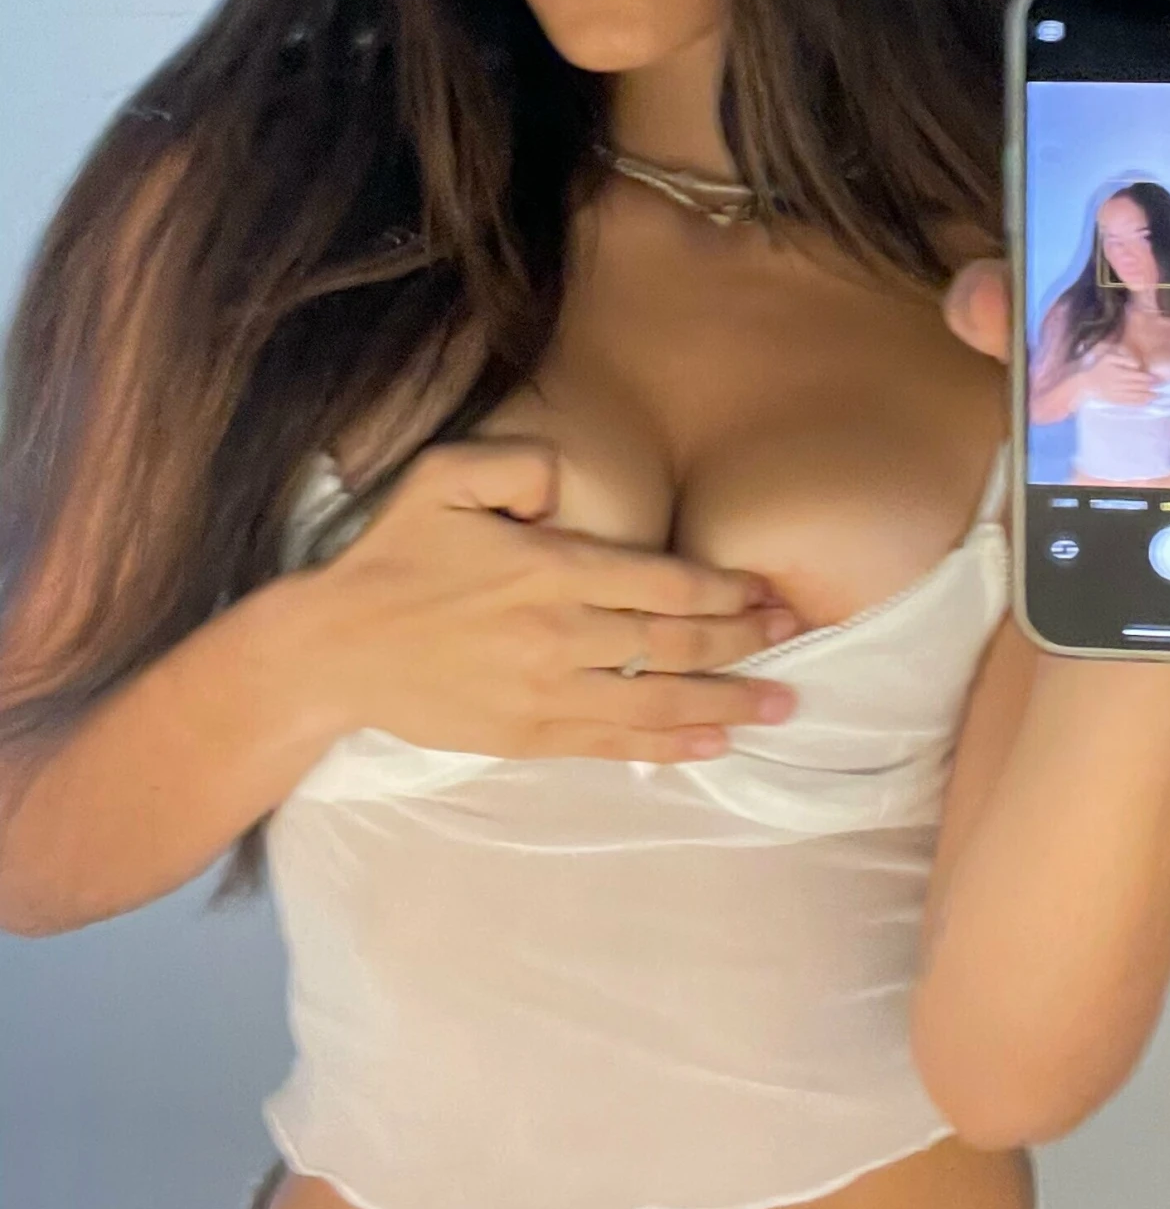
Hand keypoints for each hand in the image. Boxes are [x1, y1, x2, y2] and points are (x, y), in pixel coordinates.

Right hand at [302, 437, 800, 761]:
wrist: (333, 650)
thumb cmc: (394, 556)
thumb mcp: (443, 476)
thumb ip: (518, 462)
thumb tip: (567, 485)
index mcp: (552, 568)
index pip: (665, 582)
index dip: (728, 590)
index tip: (771, 593)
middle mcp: (561, 633)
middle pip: (676, 641)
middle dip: (745, 641)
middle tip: (796, 638)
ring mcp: (546, 691)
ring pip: (657, 700)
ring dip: (727, 702)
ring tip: (782, 705)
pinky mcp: (528, 735)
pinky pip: (615, 743)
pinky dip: (670, 745)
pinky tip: (715, 744)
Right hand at [1083, 343, 1157, 405]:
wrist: (1086, 384)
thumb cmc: (1098, 368)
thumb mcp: (1108, 358)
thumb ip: (1123, 359)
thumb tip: (1137, 365)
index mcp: (1119, 373)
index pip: (1137, 376)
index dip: (1148, 377)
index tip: (1157, 378)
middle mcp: (1120, 384)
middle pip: (1138, 386)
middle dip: (1150, 387)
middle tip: (1160, 387)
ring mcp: (1118, 394)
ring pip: (1135, 395)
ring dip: (1147, 396)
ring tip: (1157, 396)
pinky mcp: (1116, 401)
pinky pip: (1129, 403)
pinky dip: (1139, 403)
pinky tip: (1146, 402)